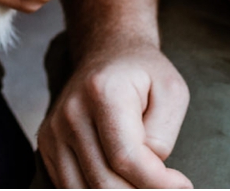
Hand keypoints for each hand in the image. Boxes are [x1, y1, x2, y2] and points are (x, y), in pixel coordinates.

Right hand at [37, 38, 191, 187]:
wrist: (108, 53)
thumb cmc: (143, 73)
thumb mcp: (172, 92)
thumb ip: (162, 136)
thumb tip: (148, 174)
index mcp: (103, 92)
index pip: (127, 158)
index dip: (158, 182)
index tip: (182, 186)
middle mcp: (71, 113)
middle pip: (104, 182)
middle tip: (166, 188)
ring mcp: (54, 130)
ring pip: (86, 190)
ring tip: (144, 183)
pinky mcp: (47, 144)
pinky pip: (71, 187)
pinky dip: (99, 190)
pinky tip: (122, 180)